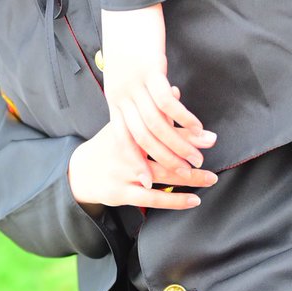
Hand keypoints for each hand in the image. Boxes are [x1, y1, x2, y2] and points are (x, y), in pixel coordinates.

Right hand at [68, 120, 216, 210]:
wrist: (79, 171)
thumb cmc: (107, 145)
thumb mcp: (124, 122)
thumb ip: (150, 109)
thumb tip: (175, 90)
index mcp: (127, 130)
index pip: (159, 127)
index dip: (183, 129)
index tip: (205, 132)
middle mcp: (126, 151)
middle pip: (162, 149)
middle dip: (189, 148)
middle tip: (212, 145)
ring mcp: (124, 173)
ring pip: (161, 175)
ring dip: (189, 177)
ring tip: (212, 176)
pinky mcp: (122, 193)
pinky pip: (152, 200)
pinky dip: (175, 200)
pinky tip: (195, 199)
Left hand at [100, 4, 214, 169]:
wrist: (126, 5)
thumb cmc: (127, 36)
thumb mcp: (125, 69)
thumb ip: (133, 91)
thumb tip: (146, 108)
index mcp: (114, 96)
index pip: (122, 137)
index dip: (136, 160)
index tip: (147, 182)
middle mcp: (121, 93)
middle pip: (142, 136)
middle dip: (164, 158)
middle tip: (186, 172)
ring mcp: (135, 82)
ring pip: (156, 124)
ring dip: (179, 143)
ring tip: (199, 155)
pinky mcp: (151, 69)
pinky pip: (168, 102)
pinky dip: (184, 118)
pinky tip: (198, 127)